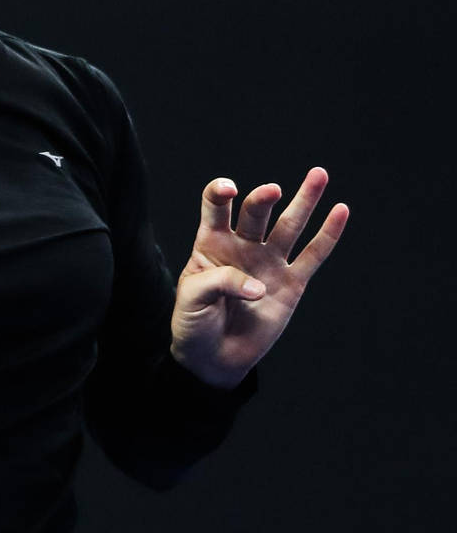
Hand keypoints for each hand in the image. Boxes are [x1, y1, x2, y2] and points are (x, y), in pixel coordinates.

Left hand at [170, 167, 348, 387]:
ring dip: (305, 200)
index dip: (220, 193)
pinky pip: (313, 256)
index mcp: (211, 244)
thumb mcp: (192, 299)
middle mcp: (242, 246)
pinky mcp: (291, 284)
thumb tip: (259, 286)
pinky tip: (340, 211)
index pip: (216, 207)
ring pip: (290, 226)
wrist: (212, 358)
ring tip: (319, 174)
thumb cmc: (193, 323)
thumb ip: (220, 282)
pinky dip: (328, 234)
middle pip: (256, 213)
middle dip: (264, 199)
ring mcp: (269, 263)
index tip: (229, 191)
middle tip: (273, 191)